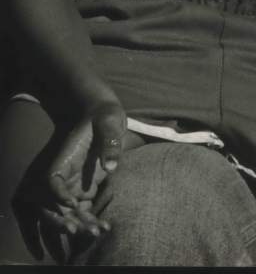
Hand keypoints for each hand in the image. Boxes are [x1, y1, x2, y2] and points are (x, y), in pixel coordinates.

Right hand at [15, 99, 126, 253]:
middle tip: (83, 230)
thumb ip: (110, 142)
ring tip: (98, 232)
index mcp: (65, 157)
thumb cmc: (105, 115)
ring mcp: (75, 182)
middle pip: (56, 202)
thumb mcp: (109, 122)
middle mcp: (66, 174)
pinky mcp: (86, 187)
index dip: (58, 195)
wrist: (106, 115)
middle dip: (66, 219)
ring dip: (80, 223)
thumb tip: (110, 166)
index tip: (73, 203)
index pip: (52, 180)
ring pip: (70, 210)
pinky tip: (105, 228)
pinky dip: (91, 219)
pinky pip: (84, 208)